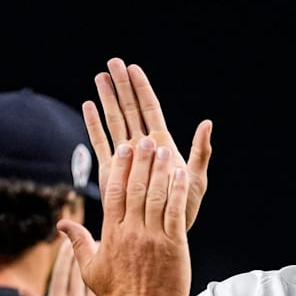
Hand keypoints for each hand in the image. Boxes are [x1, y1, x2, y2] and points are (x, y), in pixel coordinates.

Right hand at [20, 241, 105, 295]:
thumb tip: (22, 290)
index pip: (62, 272)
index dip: (66, 255)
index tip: (69, 243)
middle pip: (81, 273)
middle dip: (86, 254)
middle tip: (93, 239)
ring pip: (97, 283)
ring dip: (102, 266)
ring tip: (107, 252)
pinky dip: (109, 285)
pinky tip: (116, 274)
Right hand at [57, 132, 191, 295]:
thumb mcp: (91, 270)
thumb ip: (78, 243)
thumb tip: (63, 223)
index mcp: (111, 235)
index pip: (112, 193)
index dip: (118, 168)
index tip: (122, 149)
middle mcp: (130, 232)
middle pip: (133, 189)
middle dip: (139, 162)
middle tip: (144, 140)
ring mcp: (152, 238)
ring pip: (154, 196)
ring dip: (159, 171)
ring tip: (163, 150)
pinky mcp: (173, 245)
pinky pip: (174, 212)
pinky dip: (177, 192)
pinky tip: (180, 174)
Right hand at [82, 57, 211, 231]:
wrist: (164, 234)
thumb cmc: (184, 208)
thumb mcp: (197, 179)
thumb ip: (200, 151)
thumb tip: (207, 124)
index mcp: (162, 144)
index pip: (150, 109)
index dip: (142, 89)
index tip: (133, 68)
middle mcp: (142, 147)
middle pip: (130, 109)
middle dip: (121, 86)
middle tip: (112, 62)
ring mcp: (126, 157)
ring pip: (114, 121)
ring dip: (106, 99)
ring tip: (99, 76)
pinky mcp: (113, 171)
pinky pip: (101, 143)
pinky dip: (94, 125)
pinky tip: (88, 105)